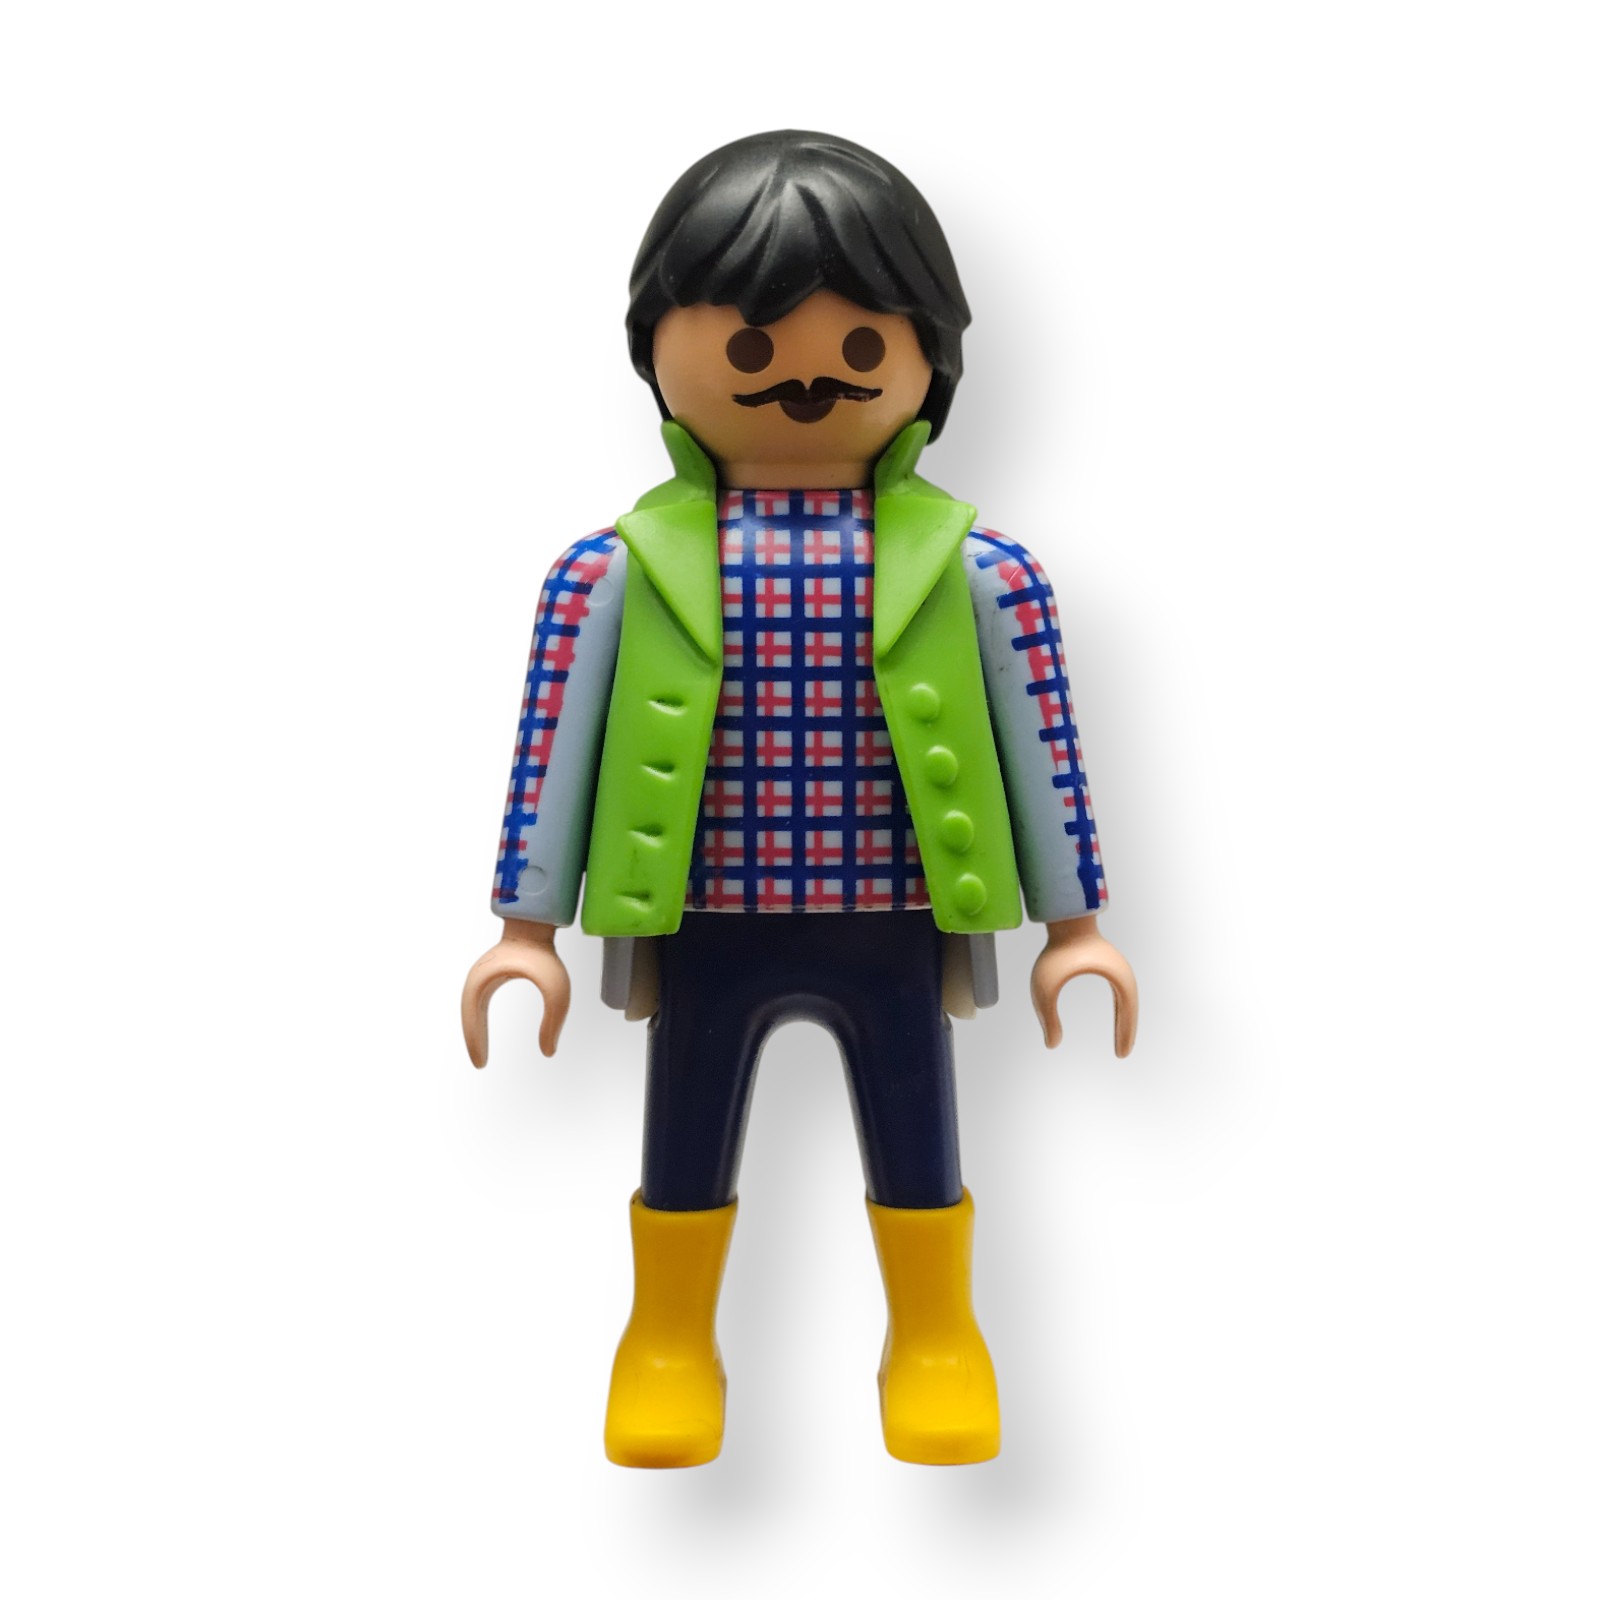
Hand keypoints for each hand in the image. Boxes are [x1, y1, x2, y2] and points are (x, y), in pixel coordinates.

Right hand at [460, 920, 570, 1066]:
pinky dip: (478, 1020)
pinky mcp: (490, 974)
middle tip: (480, 1064)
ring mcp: (482, 975)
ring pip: (471, 1010)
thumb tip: (549, 1052)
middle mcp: (477, 979)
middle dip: (473, 1040)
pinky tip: (484, 1034)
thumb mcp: (557, 991)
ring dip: (474, 1031)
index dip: (475, 1042)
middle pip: (468, 1016)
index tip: (481, 1064)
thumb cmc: (545, 955)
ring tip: (481, 1054)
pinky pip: (478, 1003)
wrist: (536, 924)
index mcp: (484, 981)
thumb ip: (554, 1022)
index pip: (473, 1018)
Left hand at [1030, 915, 1137, 1056]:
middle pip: (1130, 1009)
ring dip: (1125, 1020)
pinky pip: (1120, 991)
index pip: (1126, 1013)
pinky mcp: (1108, 963)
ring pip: (1127, 1001)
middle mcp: (1122, 973)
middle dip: (1126, 1032)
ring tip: (1121, 1041)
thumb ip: (1047, 1017)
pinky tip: (1116, 1015)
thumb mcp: (1045, 988)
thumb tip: (1051, 1045)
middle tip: (1122, 1053)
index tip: (1120, 1055)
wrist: (1064, 918)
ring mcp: (1117, 967)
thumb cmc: (1056, 950)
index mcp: (1117, 979)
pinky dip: (1120, 1008)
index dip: (1124, 1035)